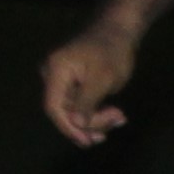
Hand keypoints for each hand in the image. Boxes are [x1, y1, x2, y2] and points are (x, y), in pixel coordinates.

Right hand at [42, 22, 139, 145]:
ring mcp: (62, 81)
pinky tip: (116, 116)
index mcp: (55, 71)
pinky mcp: (73, 85)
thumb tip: (75, 123)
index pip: (54, 107)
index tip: (87, 141)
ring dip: (98, 120)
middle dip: (90, 122)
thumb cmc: (112, 50)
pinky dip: (97, 113)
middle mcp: (53, 76)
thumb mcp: (103, 78)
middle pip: (65, 112)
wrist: (119, 32)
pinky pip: (81, 106)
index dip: (68, 127)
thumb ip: (87, 101)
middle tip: (118, 119)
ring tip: (120, 117)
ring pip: (75, 112)